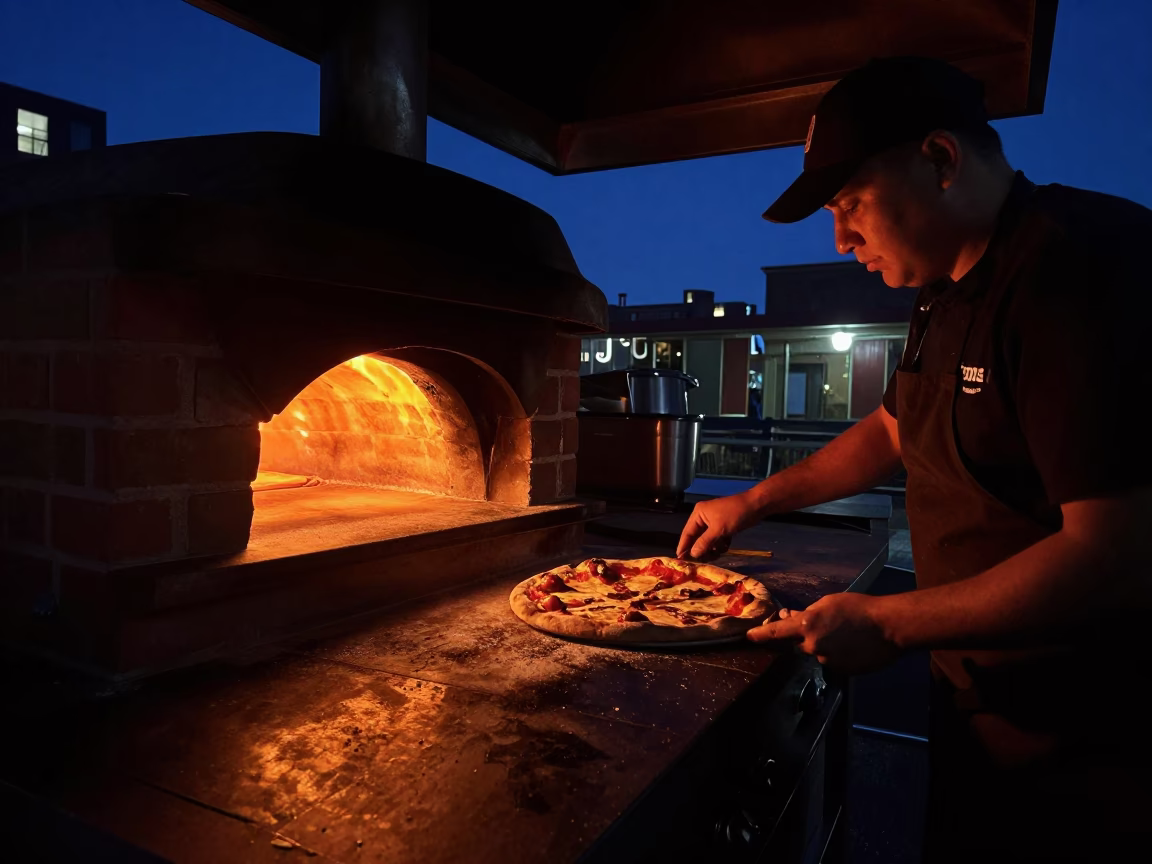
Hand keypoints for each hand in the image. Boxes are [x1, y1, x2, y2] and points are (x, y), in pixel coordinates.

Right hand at [676, 492, 759, 559]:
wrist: (756, 506)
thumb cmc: (735, 514)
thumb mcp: (718, 529)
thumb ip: (704, 542)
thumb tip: (692, 554)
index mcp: (698, 514)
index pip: (687, 532)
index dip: (683, 546)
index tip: (679, 560)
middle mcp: (703, 518)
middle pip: (697, 538)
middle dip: (701, 549)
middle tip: (703, 561)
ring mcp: (714, 523)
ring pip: (707, 541)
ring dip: (712, 548)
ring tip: (718, 553)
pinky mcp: (723, 528)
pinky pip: (717, 540)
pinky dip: (720, 545)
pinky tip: (726, 546)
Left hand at [747, 593, 899, 673]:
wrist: (888, 627)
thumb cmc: (858, 608)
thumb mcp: (828, 603)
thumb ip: (807, 612)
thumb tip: (789, 616)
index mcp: (807, 626)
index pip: (777, 632)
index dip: (761, 635)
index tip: (749, 637)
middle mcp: (813, 646)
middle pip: (800, 643)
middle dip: (808, 636)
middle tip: (829, 625)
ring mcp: (827, 661)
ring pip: (818, 652)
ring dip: (825, 645)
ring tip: (847, 634)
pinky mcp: (841, 671)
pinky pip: (832, 661)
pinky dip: (838, 654)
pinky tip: (853, 645)